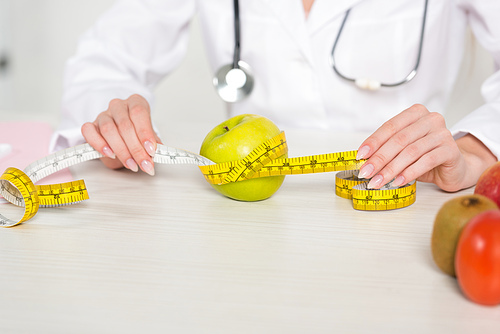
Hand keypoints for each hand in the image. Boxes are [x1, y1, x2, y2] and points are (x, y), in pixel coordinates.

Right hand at [81, 94, 161, 174]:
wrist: (122, 137)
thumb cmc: (136, 133)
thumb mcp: (149, 136)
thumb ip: (154, 142)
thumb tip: (160, 151)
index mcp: (135, 102)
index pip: (139, 113)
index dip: (145, 133)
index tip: (151, 150)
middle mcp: (119, 106)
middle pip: (125, 125)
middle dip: (136, 149)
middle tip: (144, 164)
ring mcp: (103, 115)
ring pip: (108, 130)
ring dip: (121, 151)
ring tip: (131, 164)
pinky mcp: (91, 125)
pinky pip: (89, 131)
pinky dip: (99, 144)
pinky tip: (109, 154)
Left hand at [355, 104, 496, 191]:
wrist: (454, 167)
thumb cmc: (425, 157)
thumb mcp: (402, 150)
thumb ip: (387, 150)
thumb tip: (363, 161)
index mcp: (415, 114)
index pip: (390, 127)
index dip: (373, 142)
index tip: (360, 156)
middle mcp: (430, 119)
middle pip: (399, 140)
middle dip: (379, 158)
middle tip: (366, 172)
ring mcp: (442, 133)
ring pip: (410, 151)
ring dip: (391, 169)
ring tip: (378, 181)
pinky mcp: (451, 149)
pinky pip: (426, 161)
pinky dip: (409, 172)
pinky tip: (398, 182)